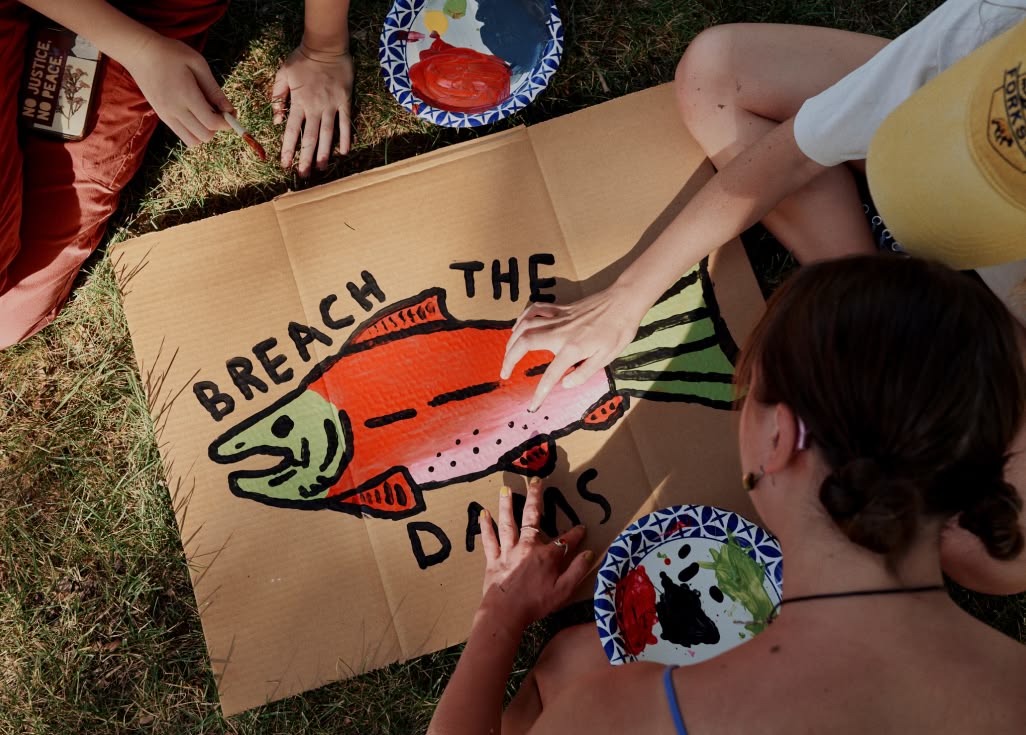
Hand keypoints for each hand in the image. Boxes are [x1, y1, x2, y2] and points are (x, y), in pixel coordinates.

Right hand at [123, 33, 232, 145]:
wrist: (139, 52)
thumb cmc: (171, 53)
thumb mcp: (198, 64)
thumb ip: (214, 89)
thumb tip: (229, 109)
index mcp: (186, 95)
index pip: (212, 123)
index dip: (226, 122)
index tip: (231, 112)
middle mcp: (175, 110)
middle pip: (205, 136)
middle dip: (216, 127)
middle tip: (217, 110)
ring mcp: (166, 115)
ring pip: (193, 141)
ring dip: (204, 132)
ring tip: (204, 113)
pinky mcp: (161, 116)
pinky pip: (182, 135)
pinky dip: (193, 131)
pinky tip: (194, 114)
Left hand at [272, 43, 354, 176]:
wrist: (326, 46)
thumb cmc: (302, 59)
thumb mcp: (283, 74)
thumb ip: (278, 97)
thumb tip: (277, 120)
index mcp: (299, 102)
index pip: (292, 131)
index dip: (288, 149)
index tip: (285, 164)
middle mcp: (315, 108)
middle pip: (310, 138)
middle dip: (305, 158)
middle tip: (303, 175)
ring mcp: (331, 106)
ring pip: (327, 134)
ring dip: (324, 153)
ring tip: (321, 169)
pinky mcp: (344, 102)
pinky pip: (345, 123)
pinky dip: (345, 138)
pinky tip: (343, 152)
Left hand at [478, 479, 591, 635]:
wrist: (505, 614)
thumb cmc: (536, 604)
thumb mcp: (564, 590)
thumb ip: (577, 570)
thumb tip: (590, 553)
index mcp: (546, 556)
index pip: (565, 541)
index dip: (576, 534)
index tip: (582, 528)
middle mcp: (527, 547)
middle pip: (532, 518)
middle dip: (536, 498)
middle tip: (536, 481)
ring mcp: (508, 551)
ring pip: (508, 523)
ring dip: (507, 504)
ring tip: (506, 488)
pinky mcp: (493, 559)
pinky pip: (489, 539)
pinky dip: (485, 526)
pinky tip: (482, 513)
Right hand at [501, 284, 648, 411]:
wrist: (623, 301)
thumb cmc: (618, 331)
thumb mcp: (607, 357)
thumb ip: (584, 373)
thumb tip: (565, 385)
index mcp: (572, 348)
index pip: (550, 375)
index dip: (539, 393)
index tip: (532, 407)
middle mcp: (559, 332)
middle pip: (524, 343)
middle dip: (509, 359)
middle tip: (505, 373)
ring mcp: (558, 317)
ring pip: (525, 325)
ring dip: (512, 340)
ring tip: (507, 354)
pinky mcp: (559, 308)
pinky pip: (534, 309)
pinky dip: (522, 317)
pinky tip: (518, 326)